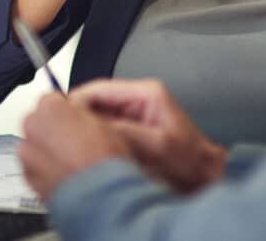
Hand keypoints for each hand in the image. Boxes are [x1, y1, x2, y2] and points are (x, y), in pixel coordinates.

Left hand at [18, 94, 131, 200]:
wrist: (97, 197)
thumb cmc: (102, 161)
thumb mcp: (102, 122)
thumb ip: (80, 111)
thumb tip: (75, 111)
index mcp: (50, 108)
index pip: (51, 98)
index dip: (65, 110)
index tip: (73, 118)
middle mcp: (33, 127)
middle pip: (39, 120)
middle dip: (52, 128)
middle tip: (73, 141)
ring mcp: (27, 152)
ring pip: (35, 143)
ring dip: (47, 148)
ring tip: (70, 160)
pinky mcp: (26, 175)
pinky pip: (33, 165)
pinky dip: (44, 167)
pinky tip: (64, 173)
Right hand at [70, 79, 225, 193]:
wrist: (204, 176)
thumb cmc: (190, 161)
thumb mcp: (156, 145)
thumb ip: (124, 132)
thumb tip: (93, 125)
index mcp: (146, 93)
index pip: (99, 88)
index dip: (76, 101)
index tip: (61, 114)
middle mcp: (139, 99)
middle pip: (95, 100)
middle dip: (77, 115)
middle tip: (62, 130)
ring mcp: (134, 112)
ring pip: (97, 114)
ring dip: (85, 126)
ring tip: (73, 141)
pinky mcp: (131, 127)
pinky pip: (104, 127)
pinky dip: (93, 136)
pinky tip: (87, 148)